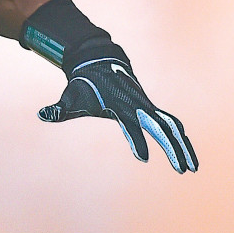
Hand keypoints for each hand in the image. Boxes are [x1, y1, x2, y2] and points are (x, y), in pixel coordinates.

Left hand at [39, 55, 196, 172]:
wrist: (100, 62)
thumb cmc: (84, 84)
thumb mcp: (71, 96)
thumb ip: (60, 109)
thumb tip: (42, 114)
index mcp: (119, 105)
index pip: (131, 126)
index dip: (136, 140)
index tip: (142, 158)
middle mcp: (137, 105)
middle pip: (161, 127)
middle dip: (173, 148)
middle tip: (182, 170)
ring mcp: (147, 105)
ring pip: (171, 125)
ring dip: (183, 145)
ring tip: (191, 168)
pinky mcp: (150, 107)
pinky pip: (171, 122)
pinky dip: (180, 136)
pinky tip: (187, 152)